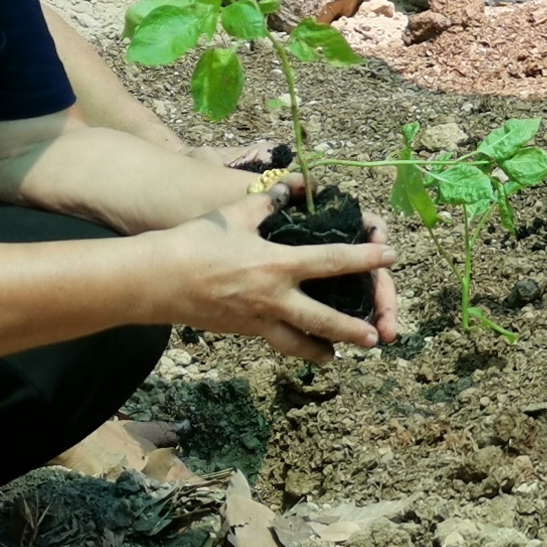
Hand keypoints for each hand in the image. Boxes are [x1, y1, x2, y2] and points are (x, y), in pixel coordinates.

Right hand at [140, 194, 392, 361]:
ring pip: (298, 342)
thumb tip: (290, 189)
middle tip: (377, 337)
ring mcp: (257, 319)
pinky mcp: (241, 331)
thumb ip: (267, 203)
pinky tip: (300, 347)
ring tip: (339, 357)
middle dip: (352, 329)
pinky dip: (291, 345)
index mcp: (277, 264)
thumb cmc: (195, 242)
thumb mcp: (234, 215)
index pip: (331, 261)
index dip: (364, 259)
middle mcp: (273, 297)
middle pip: (323, 318)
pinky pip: (273, 341)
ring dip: (321, 349)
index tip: (390, 257)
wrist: (156, 281)